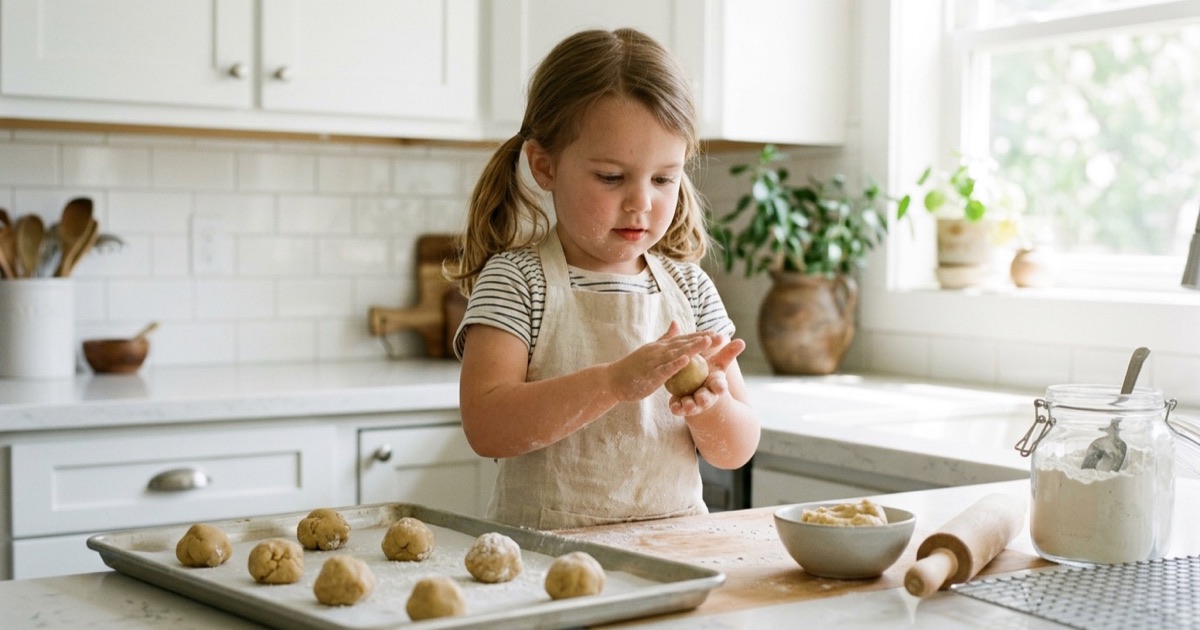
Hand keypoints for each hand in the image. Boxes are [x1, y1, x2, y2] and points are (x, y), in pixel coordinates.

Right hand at [604, 321, 719, 402]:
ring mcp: (653, 362)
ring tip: (708, 342)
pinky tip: (686, 360)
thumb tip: (676, 322)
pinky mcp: (649, 374)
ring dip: (692, 347)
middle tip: (722, 337)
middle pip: (684, 343)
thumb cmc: (633, 368)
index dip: (702, 335)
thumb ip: (665, 338)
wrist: (613, 380)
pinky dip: (675, 364)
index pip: (684, 339)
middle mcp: (658, 350)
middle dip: (703, 340)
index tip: (719, 333)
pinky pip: (664, 369)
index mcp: (661, 346)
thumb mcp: (651, 350)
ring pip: (676, 353)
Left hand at [669, 335, 745, 416]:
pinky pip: (678, 408)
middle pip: (706, 398)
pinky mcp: (680, 407)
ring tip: (687, 405)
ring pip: (691, 406)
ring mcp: (693, 403)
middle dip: (704, 399)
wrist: (696, 393)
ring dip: (689, 406)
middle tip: (701, 398)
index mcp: (715, 386)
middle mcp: (705, 396)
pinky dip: (676, 408)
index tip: (720, 388)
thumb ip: (728, 354)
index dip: (720, 387)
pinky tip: (673, 407)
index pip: (719, 386)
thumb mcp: (718, 364)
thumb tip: (742, 341)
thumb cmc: (709, 375)